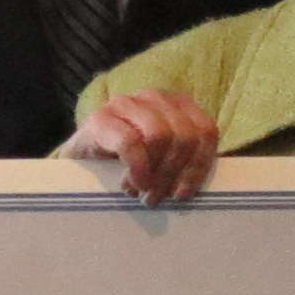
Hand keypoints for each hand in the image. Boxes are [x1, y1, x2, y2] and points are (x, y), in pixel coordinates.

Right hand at [58, 91, 221, 203]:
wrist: (82, 159)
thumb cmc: (129, 163)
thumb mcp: (166, 160)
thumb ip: (188, 162)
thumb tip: (212, 188)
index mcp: (179, 104)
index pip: (206, 131)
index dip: (199, 166)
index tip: (183, 193)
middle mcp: (155, 97)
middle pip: (184, 135)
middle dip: (174, 173)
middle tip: (158, 197)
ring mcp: (127, 103)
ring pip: (160, 135)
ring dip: (155, 173)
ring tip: (144, 192)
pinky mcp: (101, 118)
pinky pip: (130, 142)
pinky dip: (136, 168)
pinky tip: (131, 184)